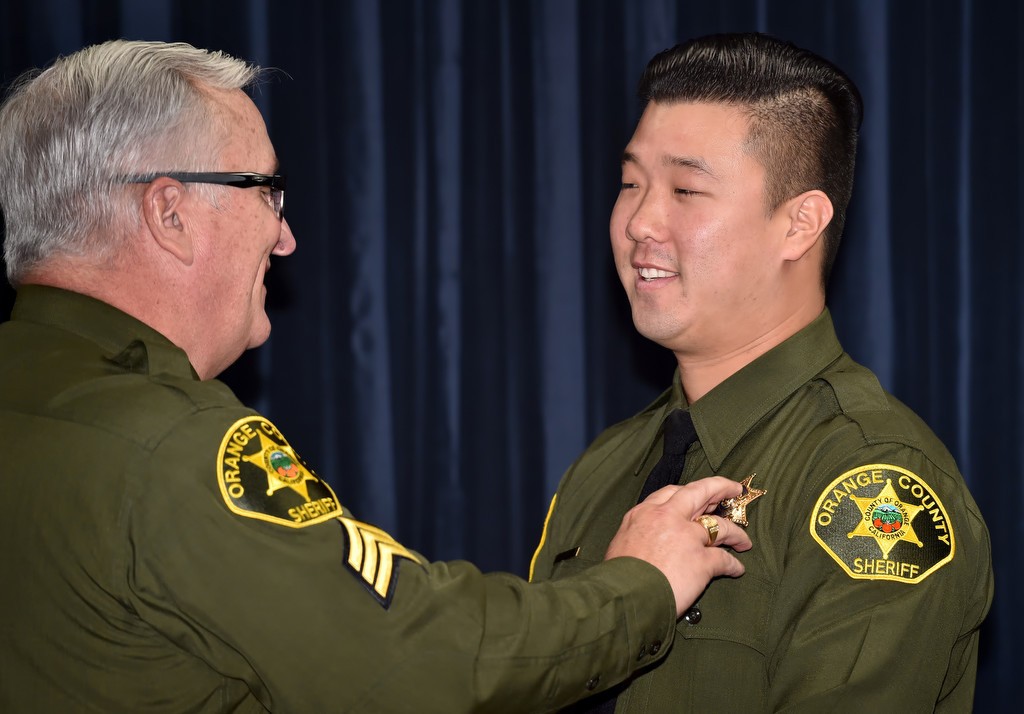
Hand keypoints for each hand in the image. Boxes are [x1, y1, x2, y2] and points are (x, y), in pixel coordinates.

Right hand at [604, 476, 752, 616]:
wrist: (623, 597)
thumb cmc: (617, 576)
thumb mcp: (621, 541)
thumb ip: (639, 532)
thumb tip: (646, 538)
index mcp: (645, 512)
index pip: (671, 492)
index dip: (690, 492)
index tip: (701, 495)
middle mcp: (668, 517)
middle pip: (701, 492)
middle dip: (722, 488)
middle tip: (735, 490)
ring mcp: (687, 537)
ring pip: (720, 526)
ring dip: (736, 532)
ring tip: (744, 541)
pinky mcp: (701, 561)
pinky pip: (724, 559)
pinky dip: (733, 564)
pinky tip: (738, 569)